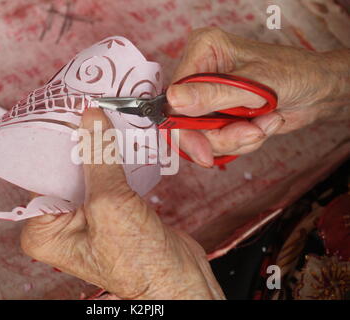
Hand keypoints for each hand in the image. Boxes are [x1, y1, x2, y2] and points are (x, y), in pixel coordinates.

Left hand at [21, 108, 224, 299]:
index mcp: (43, 230)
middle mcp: (59, 222)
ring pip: (87, 169)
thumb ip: (99, 157)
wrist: (178, 279)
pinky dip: (113, 157)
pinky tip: (118, 136)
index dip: (53, 140)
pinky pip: (106, 175)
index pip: (40, 173)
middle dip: (77, 140)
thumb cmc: (138, 261)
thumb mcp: (111, 204)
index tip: (64, 108)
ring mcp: (85, 214)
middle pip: (63, 169)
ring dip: (98, 146)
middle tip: (85, 104)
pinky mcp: (109, 207)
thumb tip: (90, 116)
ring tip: (103, 114)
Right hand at [167, 27, 349, 166]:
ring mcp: (209, 96)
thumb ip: (212, 95)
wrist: (318, 91)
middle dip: (219, 136)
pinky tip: (262, 125)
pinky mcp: (219, 114)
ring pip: (203, 136)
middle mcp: (201, 73)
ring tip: (262, 125)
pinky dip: (241, 140)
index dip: (184, 126)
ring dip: (235, 138)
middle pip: (185, 121)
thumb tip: (173, 100)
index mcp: (203, 51)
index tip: (201, 148)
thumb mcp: (253, 85)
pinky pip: (217, 141)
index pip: (174, 95)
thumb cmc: (293, 74)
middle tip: (248, 135)